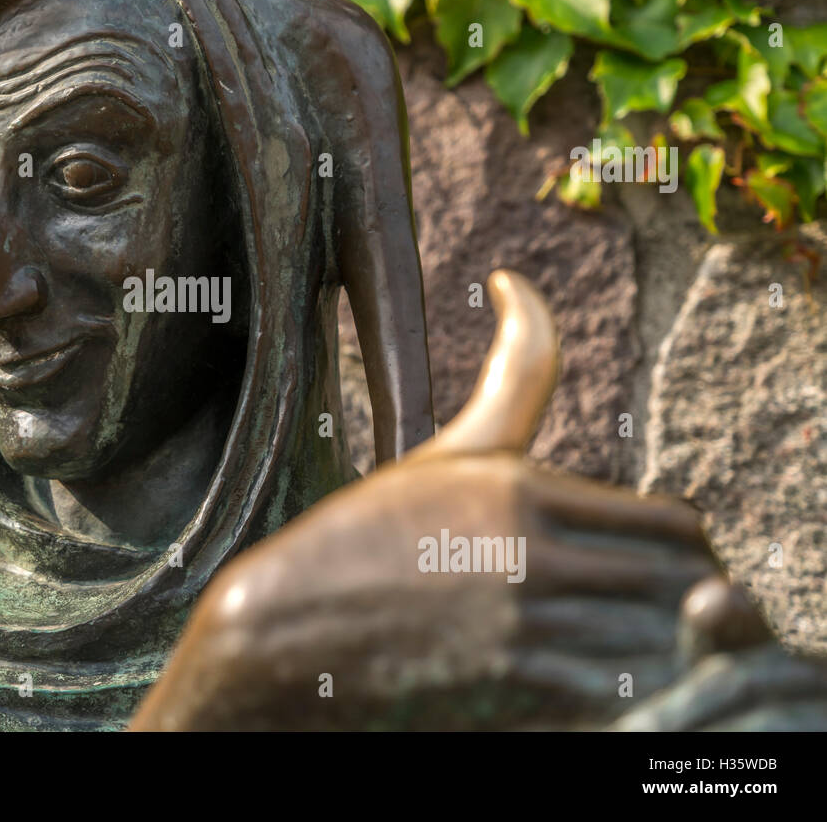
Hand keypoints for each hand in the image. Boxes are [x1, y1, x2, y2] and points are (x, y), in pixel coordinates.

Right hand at [130, 272, 763, 729]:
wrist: (286, 624)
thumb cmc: (369, 533)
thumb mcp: (447, 451)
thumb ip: (511, 374)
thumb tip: (515, 279)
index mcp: (519, 488)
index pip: (674, 525)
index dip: (686, 553)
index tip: (665, 569)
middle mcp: (526, 550)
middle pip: (679, 583)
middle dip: (687, 601)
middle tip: (664, 613)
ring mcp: (515, 623)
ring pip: (658, 644)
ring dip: (661, 651)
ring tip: (634, 648)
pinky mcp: (504, 685)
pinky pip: (616, 694)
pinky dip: (625, 693)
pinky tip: (592, 680)